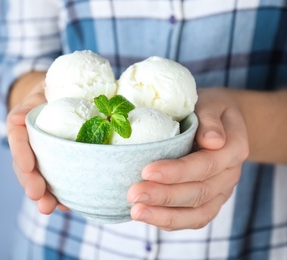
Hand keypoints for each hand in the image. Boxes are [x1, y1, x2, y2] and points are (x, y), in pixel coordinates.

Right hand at [7, 80, 67, 213]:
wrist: (61, 97)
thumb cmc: (53, 90)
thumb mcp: (44, 88)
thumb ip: (36, 98)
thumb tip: (19, 118)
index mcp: (22, 122)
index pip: (18, 137)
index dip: (21, 153)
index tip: (28, 167)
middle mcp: (29, 142)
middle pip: (24, 164)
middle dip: (30, 182)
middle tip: (38, 195)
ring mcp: (42, 156)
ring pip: (38, 177)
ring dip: (44, 195)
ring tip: (49, 208)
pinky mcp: (57, 164)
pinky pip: (56, 180)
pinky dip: (61, 194)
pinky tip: (67, 204)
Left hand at [127, 88, 248, 229]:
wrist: (222, 123)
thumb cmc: (210, 110)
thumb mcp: (212, 104)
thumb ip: (211, 120)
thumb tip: (213, 141)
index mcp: (234, 149)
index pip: (205, 165)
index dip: (176, 171)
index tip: (147, 170)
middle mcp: (230, 175)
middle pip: (198, 192)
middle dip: (163, 196)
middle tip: (133, 195)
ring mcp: (220, 192)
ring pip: (196, 213)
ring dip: (164, 215)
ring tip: (136, 211)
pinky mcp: (209, 202)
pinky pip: (193, 219)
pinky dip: (169, 221)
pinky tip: (146, 216)